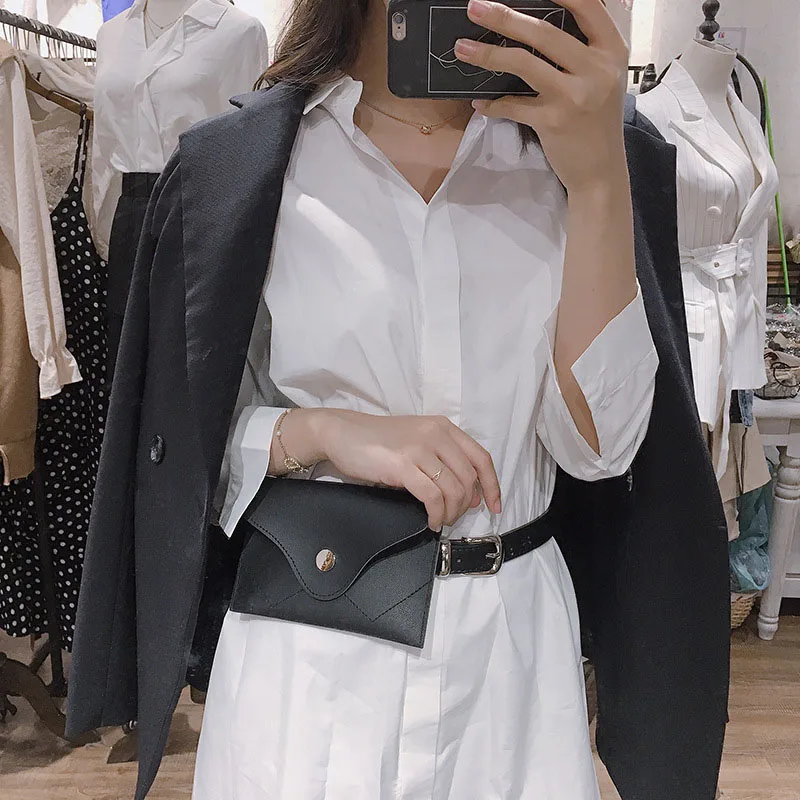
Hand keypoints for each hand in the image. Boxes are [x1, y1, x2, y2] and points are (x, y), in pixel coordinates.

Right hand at [278, 409, 501, 530]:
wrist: (342, 433)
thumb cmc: (379, 441)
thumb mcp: (417, 441)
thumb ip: (442, 459)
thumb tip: (467, 493)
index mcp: (444, 427)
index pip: (481, 458)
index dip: (492, 485)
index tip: (494, 507)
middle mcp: (436, 434)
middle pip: (469, 478)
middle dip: (466, 505)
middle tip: (454, 517)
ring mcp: (420, 449)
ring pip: (453, 489)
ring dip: (451, 512)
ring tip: (440, 520)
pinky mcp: (402, 465)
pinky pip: (432, 497)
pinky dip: (436, 514)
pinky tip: (430, 520)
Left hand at [453, 0, 629, 192]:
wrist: (601, 171)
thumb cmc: (596, 121)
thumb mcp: (603, 78)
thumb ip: (583, 50)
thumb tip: (541, 22)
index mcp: (611, 50)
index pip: (586, 5)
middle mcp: (597, 69)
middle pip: (544, 32)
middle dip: (504, 16)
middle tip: (474, 7)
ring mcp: (575, 96)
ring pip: (524, 64)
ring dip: (488, 54)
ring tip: (462, 48)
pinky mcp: (554, 122)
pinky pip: (514, 106)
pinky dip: (493, 104)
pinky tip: (479, 101)